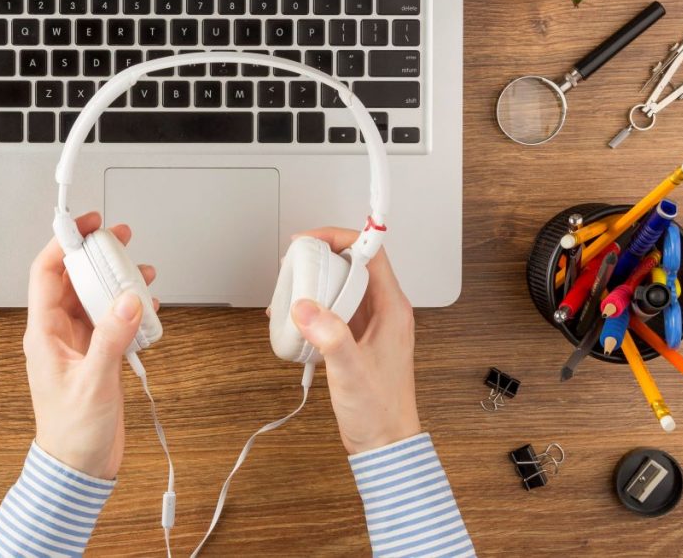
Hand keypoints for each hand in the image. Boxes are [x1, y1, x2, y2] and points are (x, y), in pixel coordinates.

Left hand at [24, 212, 156, 478]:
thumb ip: (111, 338)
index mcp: (43, 334)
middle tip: (120, 238)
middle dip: (97, 255)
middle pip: (74, 279)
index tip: (86, 225)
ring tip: (142, 272)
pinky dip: (130, 310)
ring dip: (117, 282)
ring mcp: (78, 343)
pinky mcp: (97, 355)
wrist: (80, 468)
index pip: (47, 273)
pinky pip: (112, 320)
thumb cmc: (73, 433)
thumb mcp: (93, 382)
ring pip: (95, 297)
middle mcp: (58, 333)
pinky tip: (147, 309)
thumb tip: (128, 300)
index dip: (64, 243)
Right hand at [290, 228, 419, 453]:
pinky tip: (295, 321)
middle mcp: (384, 313)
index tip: (313, 240)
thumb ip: (329, 336)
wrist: (385, 444)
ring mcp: (370, 326)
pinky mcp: (357, 340)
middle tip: (295, 264)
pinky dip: (313, 309)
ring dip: (315, 284)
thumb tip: (305, 306)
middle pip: (353, 266)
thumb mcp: (351, 371)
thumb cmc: (380, 411)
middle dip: (321, 259)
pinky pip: (334, 311)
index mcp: (392, 310)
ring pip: (342, 288)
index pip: (371, 254)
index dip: (341, 239)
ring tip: (290, 291)